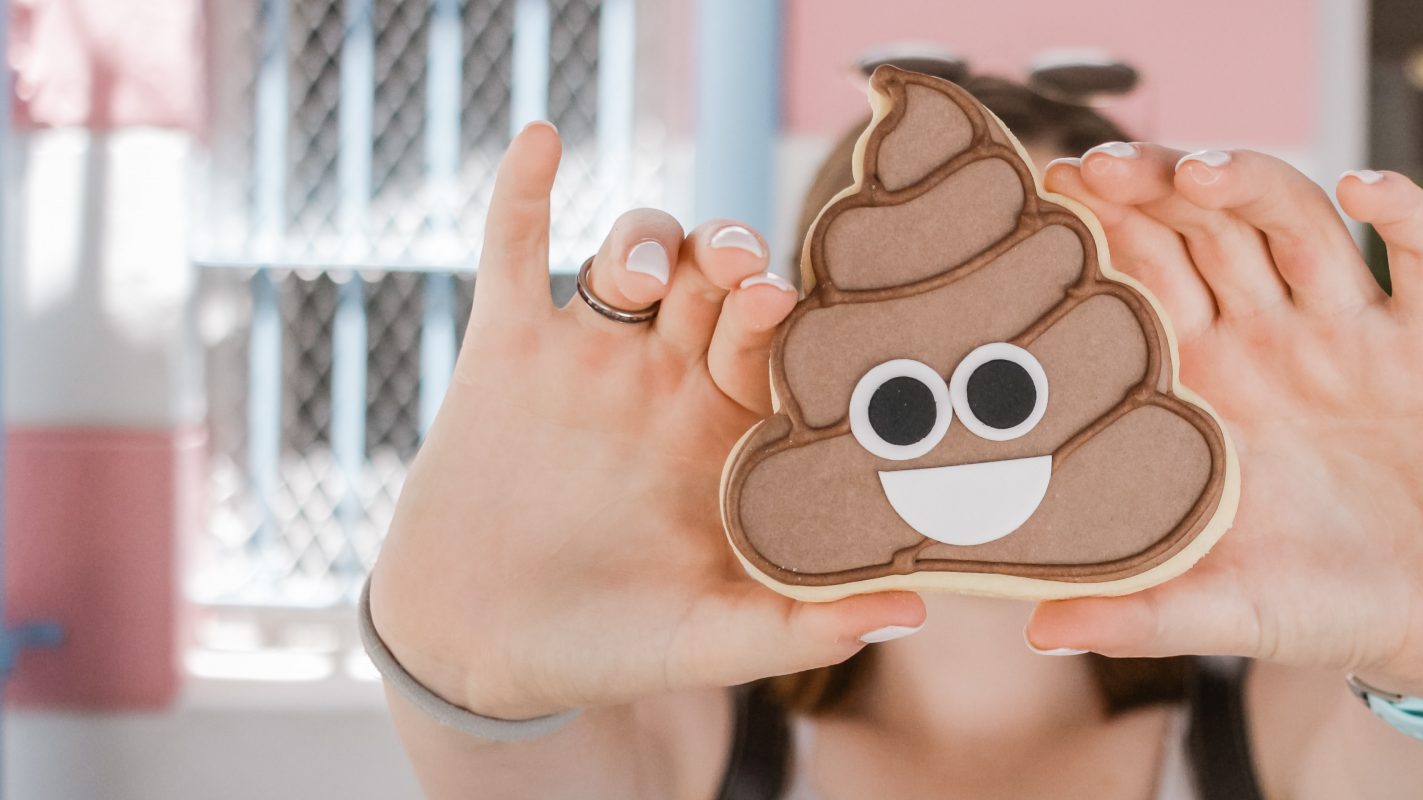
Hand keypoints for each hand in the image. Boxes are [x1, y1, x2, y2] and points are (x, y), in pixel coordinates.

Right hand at [368, 123, 923, 720]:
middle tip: (741, 275)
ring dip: (646, 240)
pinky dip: (524, 191)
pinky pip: (515, 249)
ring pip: (633, 253)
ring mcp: (589, 358)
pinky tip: (543, 140)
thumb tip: (914, 610)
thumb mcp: (708, 642)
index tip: (796, 309)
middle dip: (732, 260)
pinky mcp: (507, 349)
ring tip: (635, 278)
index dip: (793, 320)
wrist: (481, 653)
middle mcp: (668, 380)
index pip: (779, 346)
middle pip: (715, 282)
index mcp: (730, 431)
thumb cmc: (611, 649)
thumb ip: (799, 625)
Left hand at [1026, 145, 1422, 697]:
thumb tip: (1037, 631)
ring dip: (1253, 182)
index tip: (1051, 193)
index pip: (1146, 277)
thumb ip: (1139, 614)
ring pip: (1298, 222)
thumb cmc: (1324, 610)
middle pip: (1208, 229)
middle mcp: (1275, 340)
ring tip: (1201, 172)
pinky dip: (1403, 210)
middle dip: (1157, 187)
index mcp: (1210, 383)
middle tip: (1103, 166)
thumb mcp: (1225, 610)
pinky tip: (1367, 188)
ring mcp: (1356, 335)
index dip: (1105, 229)